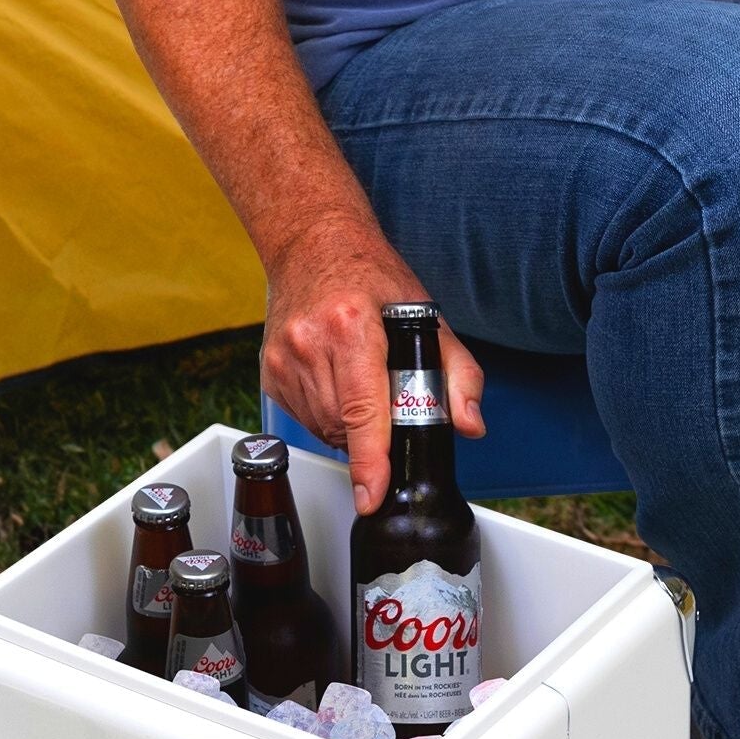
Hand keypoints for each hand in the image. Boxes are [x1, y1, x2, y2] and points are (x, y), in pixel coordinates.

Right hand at [260, 215, 484, 512]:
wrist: (312, 244)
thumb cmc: (372, 278)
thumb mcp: (429, 316)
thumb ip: (459, 374)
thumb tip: (470, 425)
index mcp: (353, 327)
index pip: (363, 411)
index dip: (370, 461)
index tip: (371, 495)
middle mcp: (311, 343)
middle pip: (347, 427)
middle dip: (374, 432)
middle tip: (387, 398)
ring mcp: (283, 358)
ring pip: (325, 428)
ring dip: (350, 426)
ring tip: (361, 385)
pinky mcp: (269, 371)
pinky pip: (304, 419)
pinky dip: (327, 415)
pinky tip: (337, 384)